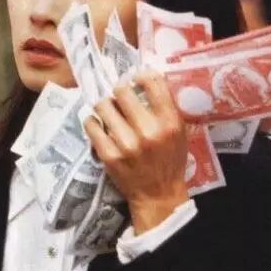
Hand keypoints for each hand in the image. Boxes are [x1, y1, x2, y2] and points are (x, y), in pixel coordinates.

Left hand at [84, 69, 188, 233]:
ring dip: (105, 105)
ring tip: (109, 111)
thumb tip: (145, 77)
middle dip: (119, 91)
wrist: (158, 195)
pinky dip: (93, 121)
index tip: (136, 78)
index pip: (153, 83)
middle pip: (122, 91)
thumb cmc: (170, 160)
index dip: (141, 75)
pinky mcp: (108, 154)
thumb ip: (165, 107)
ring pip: (103, 105)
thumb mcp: (179, 132)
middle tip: (119, 96)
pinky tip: (99, 124)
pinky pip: (91, 125)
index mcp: (169, 123)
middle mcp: (148, 131)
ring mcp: (126, 143)